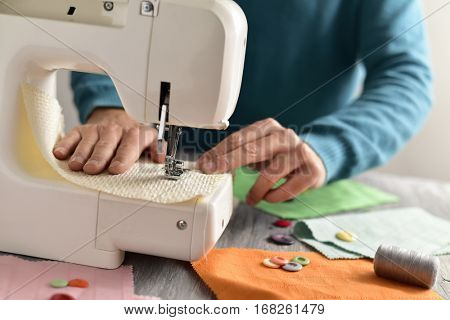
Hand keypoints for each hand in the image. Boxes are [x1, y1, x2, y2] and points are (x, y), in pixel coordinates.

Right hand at [53, 108, 164, 174]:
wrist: (116, 118)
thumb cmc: (132, 137)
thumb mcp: (149, 141)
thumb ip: (156, 149)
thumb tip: (161, 158)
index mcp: (134, 134)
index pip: (130, 145)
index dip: (124, 157)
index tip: (117, 169)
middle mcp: (115, 130)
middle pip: (107, 144)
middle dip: (99, 157)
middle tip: (93, 169)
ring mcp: (97, 129)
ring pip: (88, 141)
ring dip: (81, 153)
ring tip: (76, 166)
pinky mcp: (81, 130)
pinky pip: (72, 136)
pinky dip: (65, 144)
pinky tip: (60, 153)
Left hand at [197, 118, 325, 204]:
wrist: (315, 160)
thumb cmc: (279, 156)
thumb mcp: (259, 150)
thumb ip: (238, 153)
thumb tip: (209, 164)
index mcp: (268, 127)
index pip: (239, 138)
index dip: (220, 152)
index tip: (204, 164)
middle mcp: (284, 136)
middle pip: (253, 149)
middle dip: (229, 162)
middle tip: (213, 172)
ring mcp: (300, 152)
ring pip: (271, 172)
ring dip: (257, 190)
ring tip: (251, 199)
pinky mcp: (312, 170)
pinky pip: (288, 187)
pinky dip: (275, 196)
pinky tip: (270, 198)